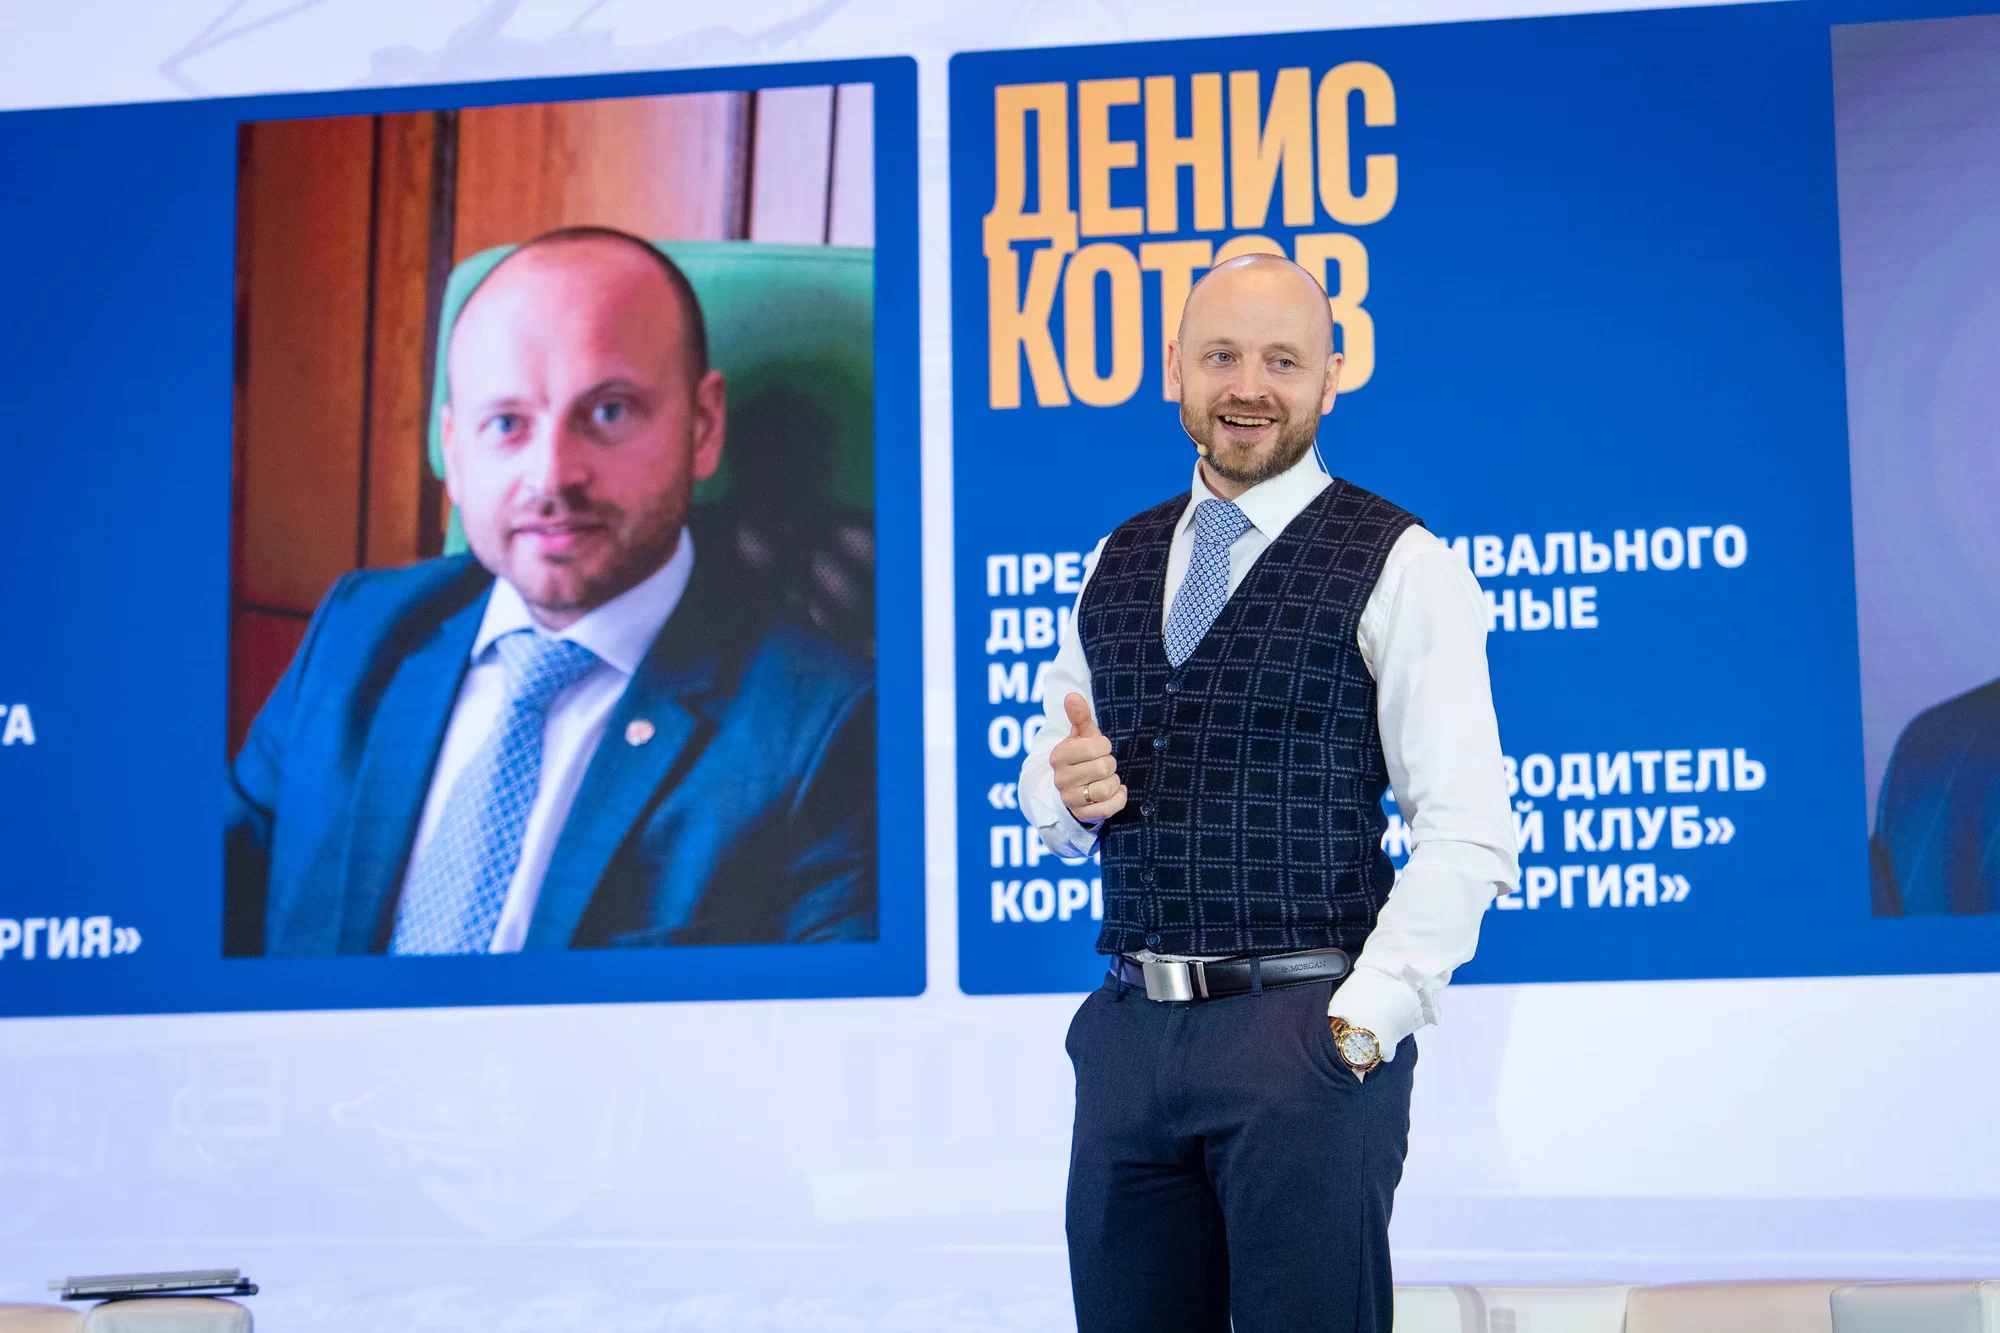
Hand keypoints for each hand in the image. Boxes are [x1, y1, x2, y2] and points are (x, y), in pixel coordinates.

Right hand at [1052, 693, 1126, 822]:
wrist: (1073, 789)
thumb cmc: (1081, 756)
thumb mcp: (1080, 735)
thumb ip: (1079, 716)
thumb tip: (1072, 695)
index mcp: (1059, 755)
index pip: (1096, 747)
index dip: (1104, 746)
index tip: (1099, 748)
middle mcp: (1061, 778)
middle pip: (1104, 768)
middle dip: (1110, 764)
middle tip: (1103, 765)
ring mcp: (1070, 799)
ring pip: (1107, 788)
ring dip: (1114, 782)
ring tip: (1106, 779)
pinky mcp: (1081, 815)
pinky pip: (1110, 807)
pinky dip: (1119, 798)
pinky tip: (1115, 792)